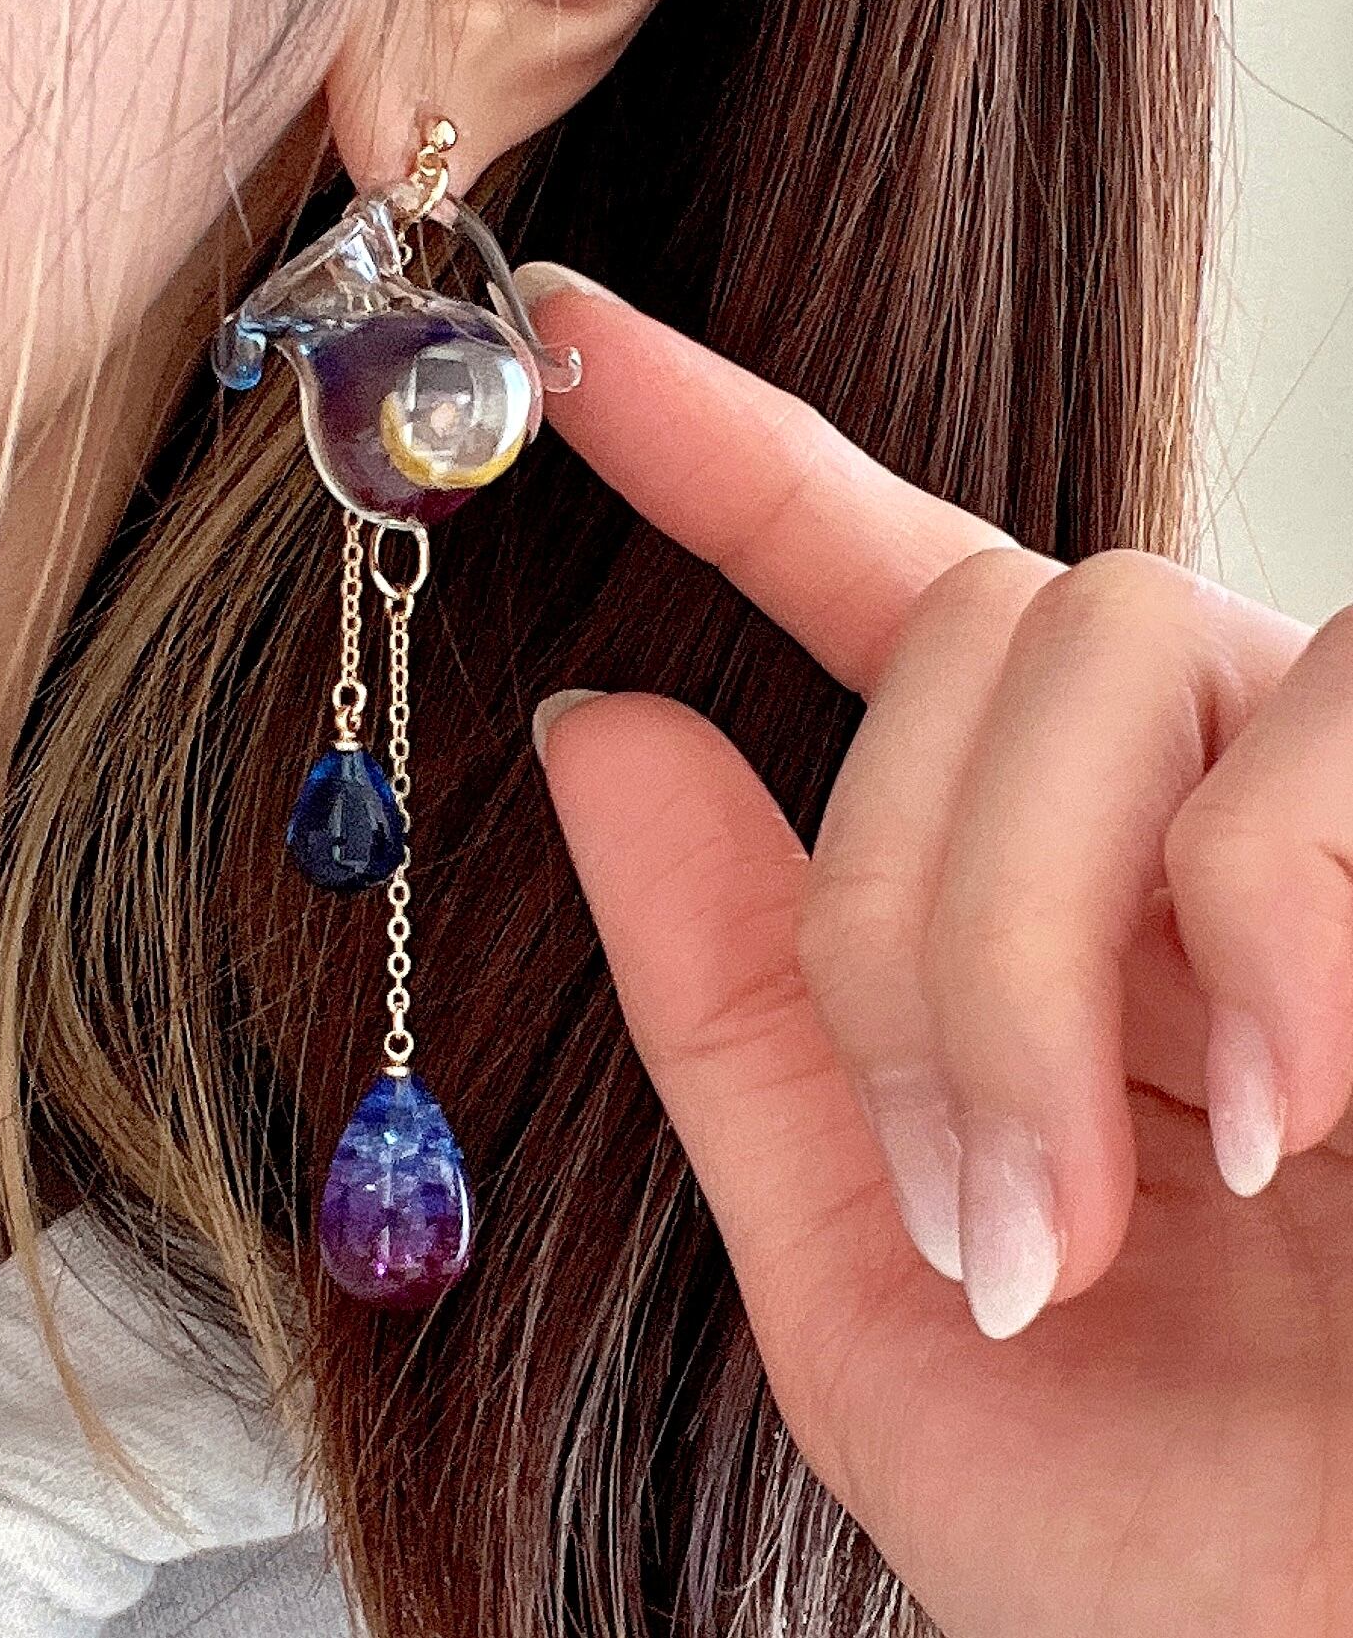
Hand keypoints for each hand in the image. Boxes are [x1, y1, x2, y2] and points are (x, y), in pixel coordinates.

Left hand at [518, 263, 1352, 1637]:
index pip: (874, 587)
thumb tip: (601, 732)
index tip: (572, 334)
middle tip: (968, 1204)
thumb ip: (738, 1010)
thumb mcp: (882, 1289)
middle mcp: (1212, 803)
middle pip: (962, 632)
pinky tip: (1298, 1112)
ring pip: (1092, 635)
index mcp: (1058, 890)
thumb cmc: (1184, 1547)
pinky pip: (1302, 736)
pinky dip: (1246, 923)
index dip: (724, 446)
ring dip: (1016, 947)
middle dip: (891, 913)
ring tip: (1079, 1222)